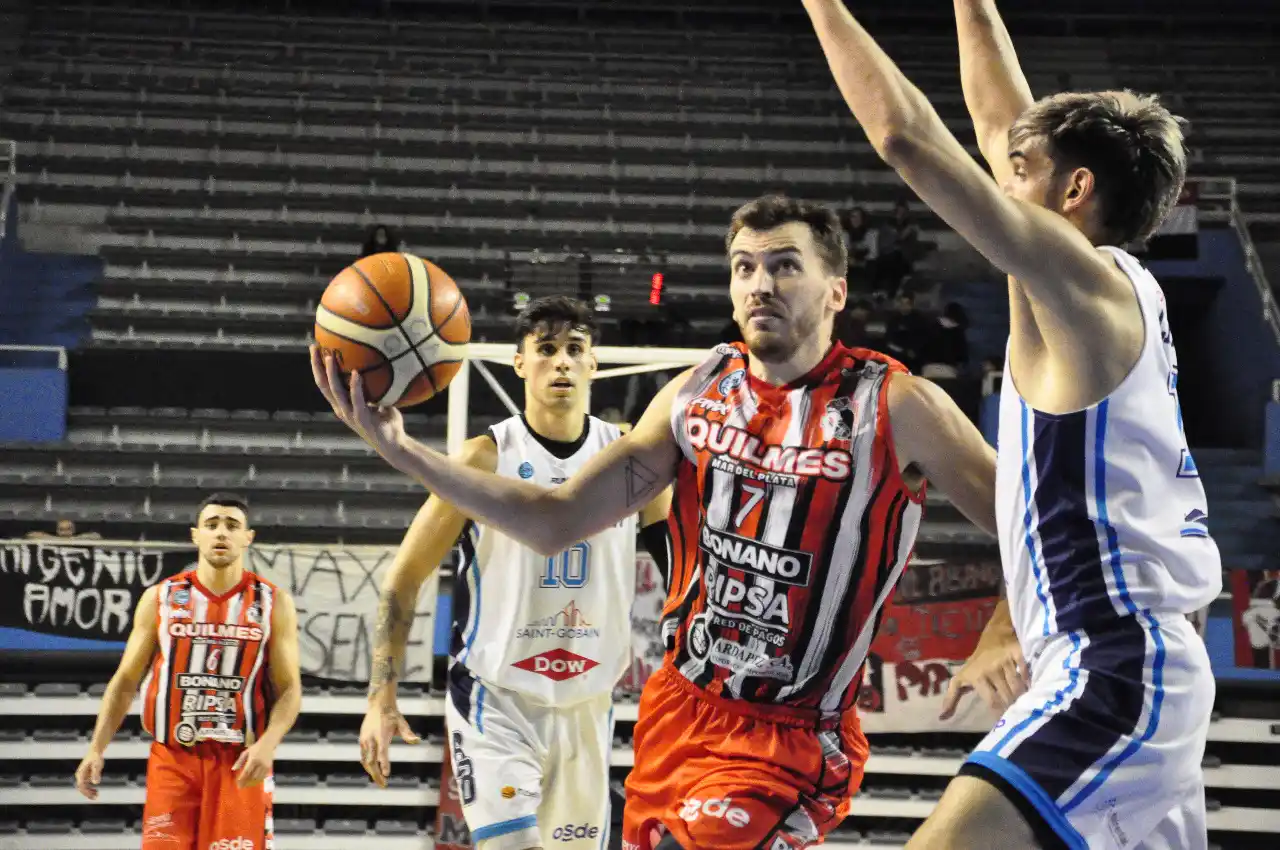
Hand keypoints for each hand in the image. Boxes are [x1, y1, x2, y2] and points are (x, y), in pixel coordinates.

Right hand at [74, 750, 104, 799]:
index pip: (81, 786)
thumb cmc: (96, 757)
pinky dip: (90, 789)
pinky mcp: (85, 776)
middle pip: (81, 788)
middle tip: (95, 797)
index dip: (86, 792)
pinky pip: (86, 785)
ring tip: (96, 795)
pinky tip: (96, 791)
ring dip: (89, 792)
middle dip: (87, 793)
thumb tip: (96, 783)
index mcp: (80, 773)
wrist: (95, 752)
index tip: (92, 795)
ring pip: (83, 788)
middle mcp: (79, 776)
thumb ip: (96, 773)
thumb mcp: (97, 764)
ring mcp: (82, 776)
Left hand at [232, 739, 275, 787]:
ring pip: (257, 777)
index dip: (242, 778)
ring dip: (251, 782)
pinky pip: (263, 776)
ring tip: (246, 784)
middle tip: (241, 786)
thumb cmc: (255, 748)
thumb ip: (239, 761)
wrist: (268, 744)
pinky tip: (253, 781)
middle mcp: (260, 763)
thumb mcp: (246, 752)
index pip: (246, 771)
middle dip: (246, 782)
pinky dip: (258, 780)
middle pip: (252, 776)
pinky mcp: (269, 767)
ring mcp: (265, 766)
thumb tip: (233, 769)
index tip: (238, 783)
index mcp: (253, 759)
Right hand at [309, 345, 408, 459]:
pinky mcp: (362, 419)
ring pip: (336, 392)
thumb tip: (381, 365)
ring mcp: (350, 415)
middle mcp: (342, 410)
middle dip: (317, 366)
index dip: (317, 367)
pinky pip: (357, 400)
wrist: (394, 445)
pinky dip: (356, 386)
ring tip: (329, 357)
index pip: (324, 384)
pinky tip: (357, 373)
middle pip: (323, 386)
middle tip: (314, 348)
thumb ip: (374, 387)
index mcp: (342, 405)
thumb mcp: (378, 400)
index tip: (315, 349)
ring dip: (331, 374)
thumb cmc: (386, 422)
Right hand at [359, 699, 420, 786]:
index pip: (382, 752)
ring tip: (380, 782)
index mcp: (381, 735)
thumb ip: (408, 734)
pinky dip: (368, 765)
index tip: (387, 774)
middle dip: (376, 774)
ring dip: (371, 772)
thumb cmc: (392, 715)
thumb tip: (417, 741)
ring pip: (365, 761)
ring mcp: (365, 740)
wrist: (378, 704)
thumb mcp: (402, 723)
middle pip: (371, 761)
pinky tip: (374, 772)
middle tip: (384, 785)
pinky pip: (363, 756)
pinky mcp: (362, 740)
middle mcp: (371, 739)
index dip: (384, 763)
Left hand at [939, 634, 1028, 719]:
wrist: (992, 637)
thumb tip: (942, 717)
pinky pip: (1026, 671)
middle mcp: (990, 668)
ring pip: (1017, 686)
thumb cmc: (975, 664)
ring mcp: (1004, 660)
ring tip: (1026, 704)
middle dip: (1012, 707)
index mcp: (977, 676)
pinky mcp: (1017, 653)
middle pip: (1006, 696)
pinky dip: (1029, 681)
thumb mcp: (959, 679)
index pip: (992, 701)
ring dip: (1022, 697)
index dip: (1000, 713)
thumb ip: (951, 699)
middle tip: (1018, 715)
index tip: (1006, 721)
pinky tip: (1031, 688)